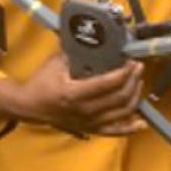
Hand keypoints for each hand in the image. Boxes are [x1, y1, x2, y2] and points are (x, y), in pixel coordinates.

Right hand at [0, 54, 147, 135]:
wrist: (29, 106)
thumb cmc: (41, 84)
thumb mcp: (55, 63)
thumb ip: (75, 52)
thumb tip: (94, 38)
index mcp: (73, 94)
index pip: (106, 84)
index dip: (123, 73)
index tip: (131, 62)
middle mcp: (83, 111)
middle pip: (118, 98)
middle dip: (132, 81)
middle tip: (137, 68)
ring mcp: (89, 123)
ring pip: (121, 113)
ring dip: (134, 97)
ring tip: (137, 82)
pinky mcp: (90, 129)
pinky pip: (114, 132)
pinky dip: (129, 128)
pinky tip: (141, 123)